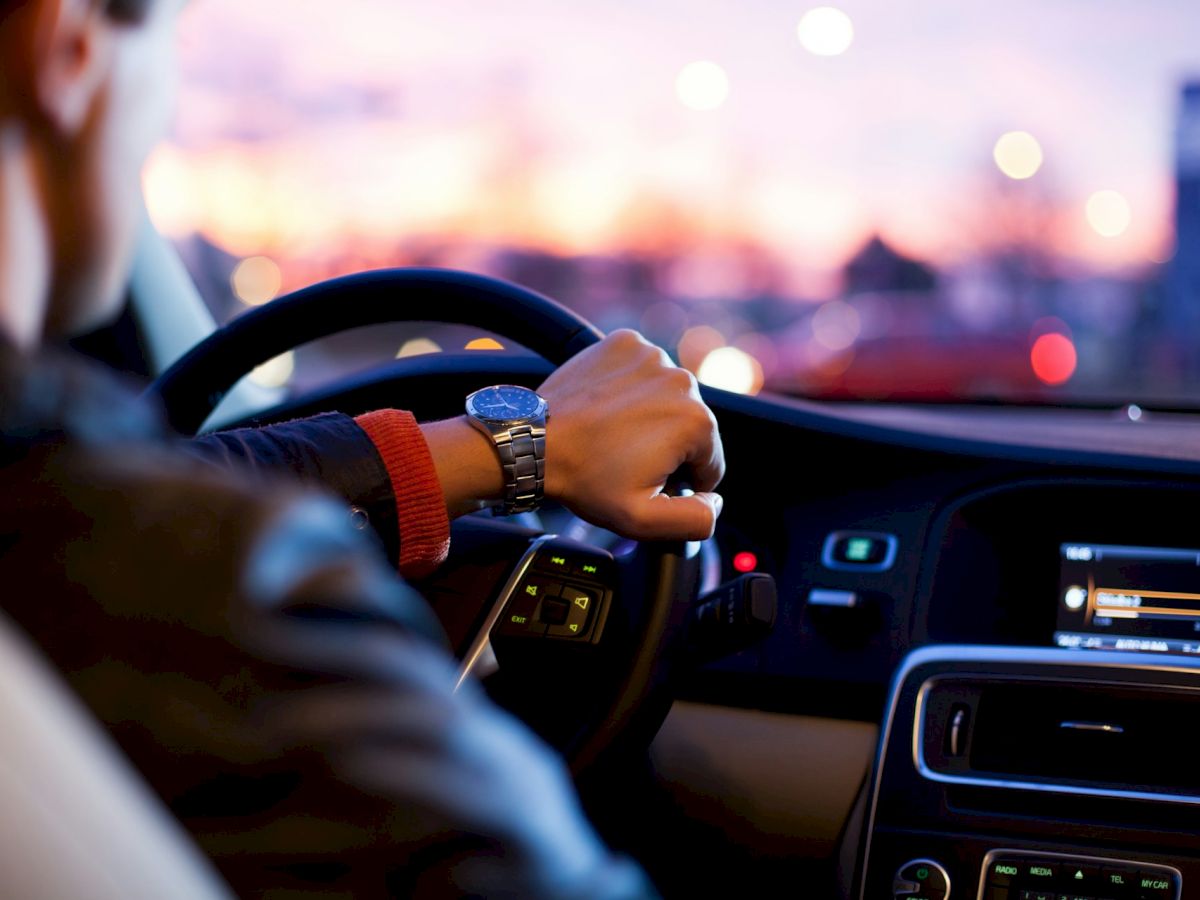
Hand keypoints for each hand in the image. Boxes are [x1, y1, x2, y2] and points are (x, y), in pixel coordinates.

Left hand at [538, 329, 724, 540]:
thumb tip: (715, 501)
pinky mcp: (626, 343)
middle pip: (691, 427)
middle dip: (666, 446)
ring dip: (651, 415)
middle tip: (625, 459)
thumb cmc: (585, 478)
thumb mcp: (644, 519)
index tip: (645, 479)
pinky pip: (643, 371)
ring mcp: (652, 356)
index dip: (681, 481)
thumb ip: (695, 519)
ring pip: (668, 397)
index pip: (710, 462)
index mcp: (696, 422)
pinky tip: (608, 407)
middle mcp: (682, 380)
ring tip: (614, 433)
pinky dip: (631, 387)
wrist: (534, 441)